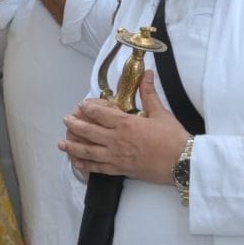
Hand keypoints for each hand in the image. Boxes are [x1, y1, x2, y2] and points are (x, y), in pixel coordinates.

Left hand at [59, 73, 189, 183]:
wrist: (181, 162)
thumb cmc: (172, 137)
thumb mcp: (160, 112)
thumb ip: (149, 94)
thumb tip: (147, 74)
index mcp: (125, 123)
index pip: (99, 113)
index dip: (88, 108)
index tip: (81, 105)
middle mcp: (116, 139)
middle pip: (88, 132)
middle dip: (74, 126)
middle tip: (66, 121)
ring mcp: (116, 156)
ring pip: (88, 151)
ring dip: (73, 147)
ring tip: (62, 144)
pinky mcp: (121, 169)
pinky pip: (98, 168)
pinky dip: (86, 166)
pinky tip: (77, 163)